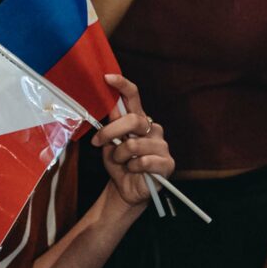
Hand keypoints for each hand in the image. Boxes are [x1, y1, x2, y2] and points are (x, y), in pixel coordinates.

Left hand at [92, 74, 172, 206]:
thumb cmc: (119, 164)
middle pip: (133, 120)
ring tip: (121, 163)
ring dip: (120, 156)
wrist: (126, 189)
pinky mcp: (167, 163)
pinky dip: (132, 167)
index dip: (122, 85)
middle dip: (111, 131)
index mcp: (138, 119)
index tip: (107, 77)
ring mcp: (162, 145)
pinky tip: (133, 170)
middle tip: (99, 142)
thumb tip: (106, 107)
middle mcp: (152, 128)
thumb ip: (110, 126)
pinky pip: (144, 162)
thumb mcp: (109, 143)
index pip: (133, 97)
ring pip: (134, 144)